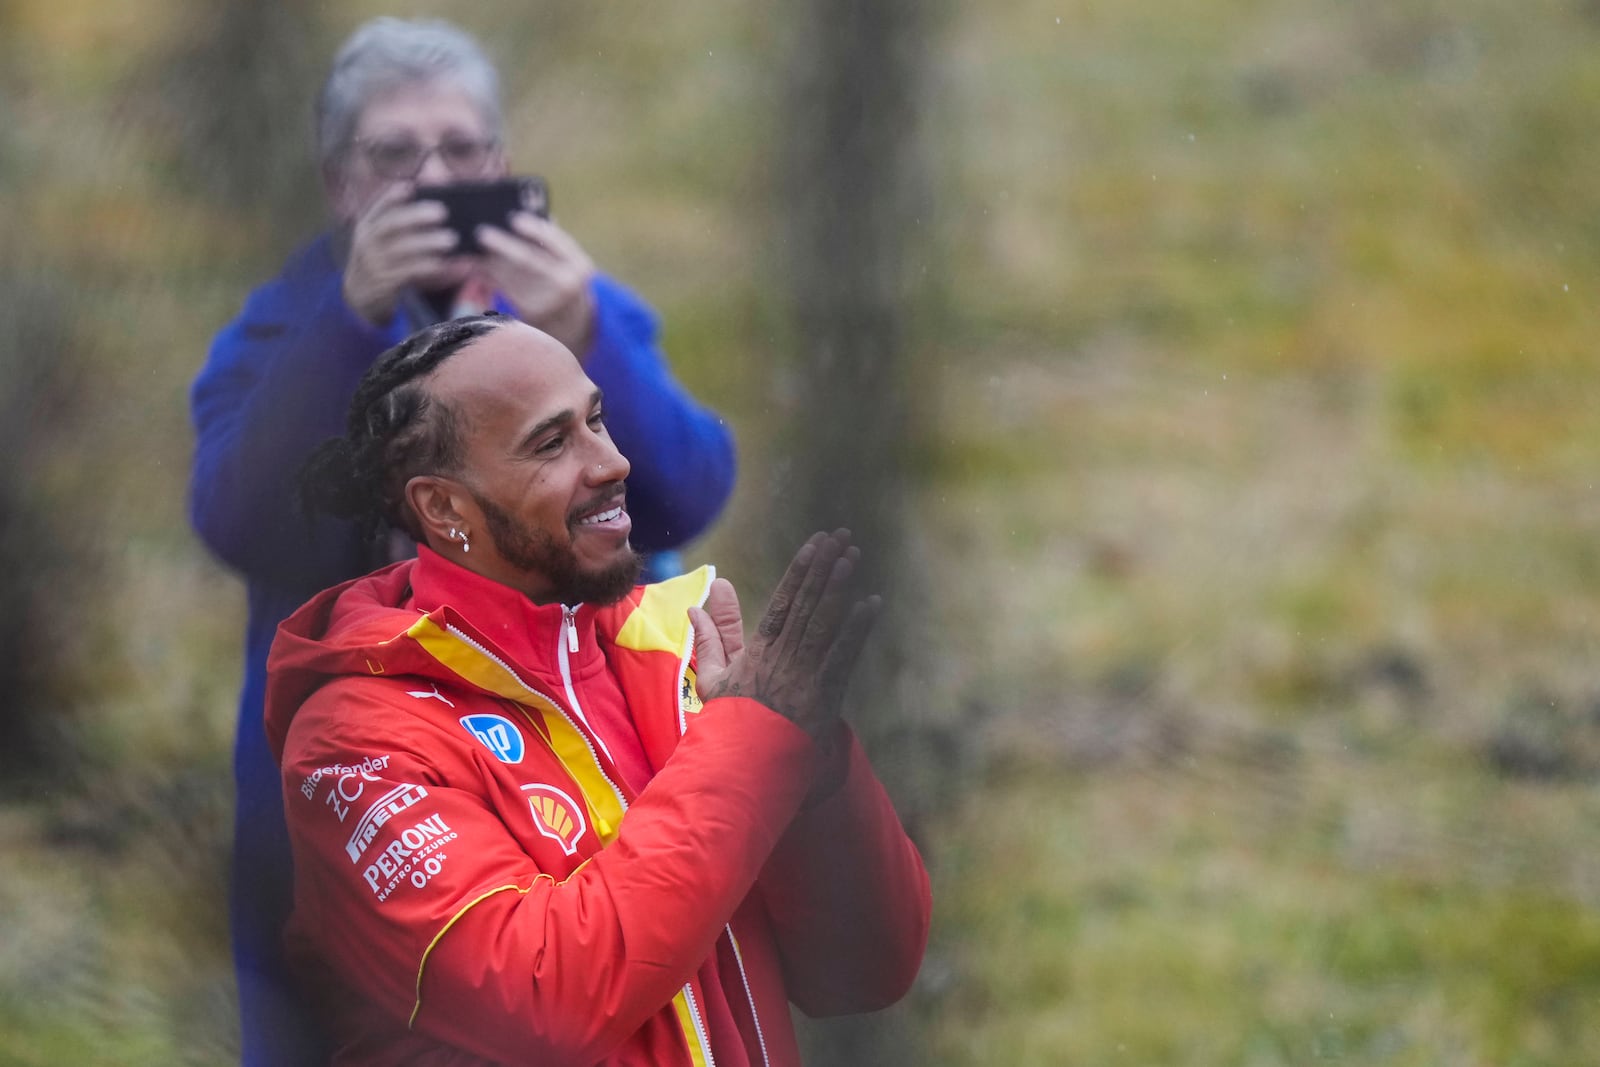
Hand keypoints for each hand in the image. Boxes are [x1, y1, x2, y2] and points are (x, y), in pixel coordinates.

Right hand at [341, 183, 466, 324]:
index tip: (412, 186)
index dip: (393, 196)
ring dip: (427, 243)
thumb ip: (399, 217)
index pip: (379, 207)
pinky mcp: (383, 283)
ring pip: (401, 249)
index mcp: (367, 226)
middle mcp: (367, 242)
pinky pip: (407, 272)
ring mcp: (374, 263)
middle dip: (416, 216)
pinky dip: (426, 266)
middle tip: (443, 212)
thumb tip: (427, 185)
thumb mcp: (381, 238)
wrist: (360, 296)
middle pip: (391, 225)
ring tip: (451, 239)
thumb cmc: (381, 260)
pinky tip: (443, 263)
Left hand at [475, 212, 596, 354]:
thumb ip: (553, 239)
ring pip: (511, 275)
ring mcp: (548, 301)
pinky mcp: (530, 312)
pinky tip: (475, 265)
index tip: (514, 218)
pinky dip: (487, 276)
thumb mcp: (570, 262)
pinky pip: (503, 289)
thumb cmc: (566, 280)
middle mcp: (566, 284)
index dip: (534, 229)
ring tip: (471, 247)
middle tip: (482, 233)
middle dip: (503, 246)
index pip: (557, 241)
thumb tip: (527, 208)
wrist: (574, 323)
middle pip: (529, 260)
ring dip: (488, 260)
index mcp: (580, 265)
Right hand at [689, 530, 881, 741]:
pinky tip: (871, 603)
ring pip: (822, 620)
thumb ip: (708, 639)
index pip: (782, 601)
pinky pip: (842, 654)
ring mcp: (803, 673)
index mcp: (759, 649)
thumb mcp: (712, 678)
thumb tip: (695, 606)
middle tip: (841, 536)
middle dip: (825, 566)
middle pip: (806, 602)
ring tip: (852, 557)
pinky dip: (857, 629)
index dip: (800, 570)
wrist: (742, 764)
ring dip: (838, 586)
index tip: (815, 545)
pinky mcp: (822, 693)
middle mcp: (782, 655)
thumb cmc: (730, 722)